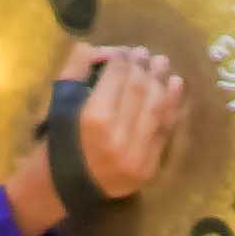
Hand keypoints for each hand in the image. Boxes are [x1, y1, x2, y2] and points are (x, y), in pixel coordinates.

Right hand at [72, 46, 189, 199]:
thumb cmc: (59, 140)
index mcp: (94, 118)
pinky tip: (175, 86)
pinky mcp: (148, 168)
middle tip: (146, 54)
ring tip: (163, 64)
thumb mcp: (59, 102)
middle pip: (139, 90)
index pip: (117, 76)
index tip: (126, 51)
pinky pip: (164, 130)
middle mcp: (119, 136)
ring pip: (156, 109)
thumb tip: (104, 48)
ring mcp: (137, 155)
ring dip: (162, 82)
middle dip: (143, 67)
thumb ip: (77, 69)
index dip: (123, 59)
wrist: (63, 187)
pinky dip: (171, 106)